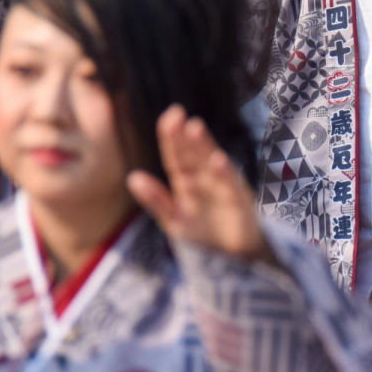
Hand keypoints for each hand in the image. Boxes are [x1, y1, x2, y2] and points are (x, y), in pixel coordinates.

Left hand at [128, 105, 272, 263]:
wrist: (234, 257)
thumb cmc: (203, 235)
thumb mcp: (174, 220)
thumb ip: (155, 200)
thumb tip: (132, 177)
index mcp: (187, 181)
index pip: (176, 156)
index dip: (170, 138)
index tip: (167, 118)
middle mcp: (206, 178)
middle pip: (193, 153)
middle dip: (185, 135)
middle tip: (176, 113)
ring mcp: (223, 186)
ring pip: (212, 162)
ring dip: (204, 146)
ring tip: (194, 127)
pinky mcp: (239, 200)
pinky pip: (231, 185)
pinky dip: (225, 173)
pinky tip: (218, 161)